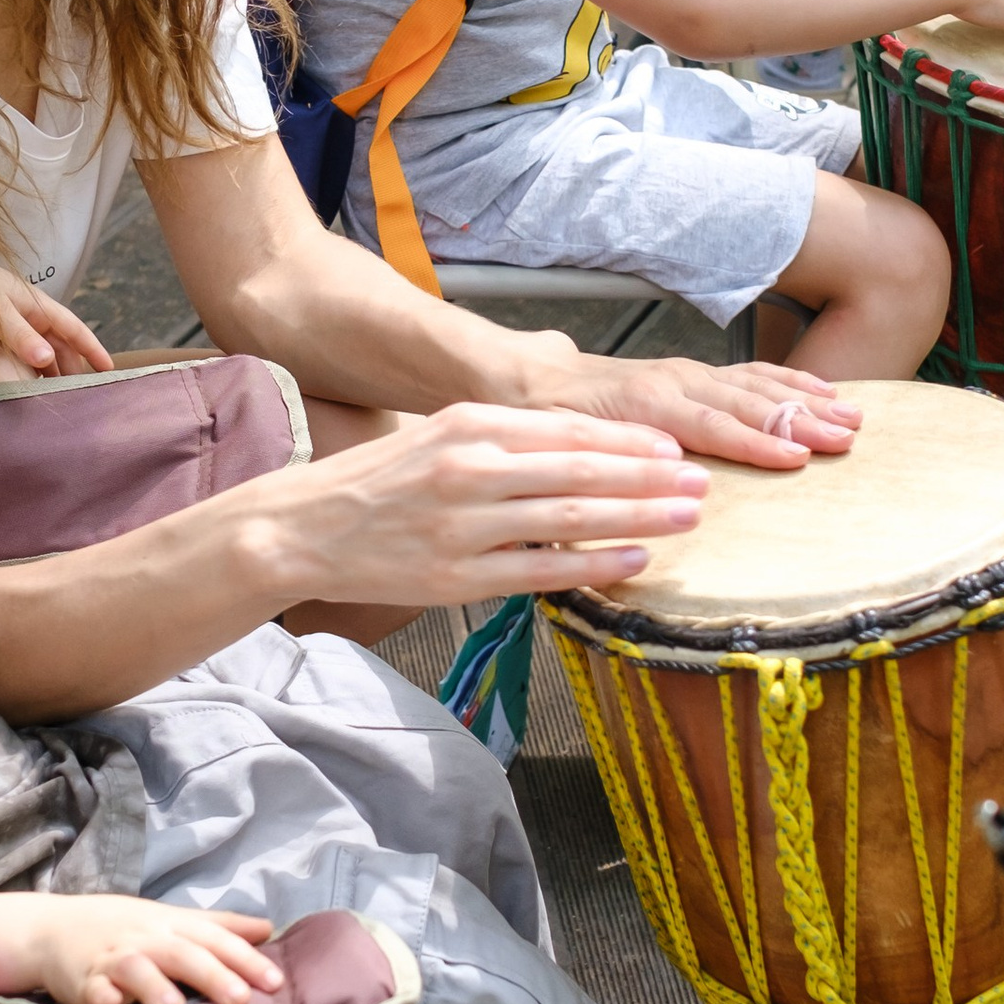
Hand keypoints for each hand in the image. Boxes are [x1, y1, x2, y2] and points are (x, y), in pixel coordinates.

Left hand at [0, 240, 114, 378]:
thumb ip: (22, 337)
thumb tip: (48, 360)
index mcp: (35, 303)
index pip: (72, 327)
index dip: (91, 348)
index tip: (109, 368)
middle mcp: (28, 310)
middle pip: (59, 340)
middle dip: (73, 363)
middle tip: (83, 389)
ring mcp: (12, 318)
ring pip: (41, 346)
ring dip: (52, 366)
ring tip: (59, 389)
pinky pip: (22, 348)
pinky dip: (31, 363)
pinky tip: (29, 378)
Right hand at [24, 894, 285, 1003]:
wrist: (53, 927)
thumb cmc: (124, 928)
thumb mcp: (172, 920)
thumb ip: (220, 926)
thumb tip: (268, 929)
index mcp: (172, 926)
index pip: (214, 939)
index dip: (245, 959)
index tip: (275, 982)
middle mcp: (147, 939)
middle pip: (182, 954)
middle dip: (211, 975)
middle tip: (240, 999)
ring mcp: (112, 958)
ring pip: (136, 968)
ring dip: (154, 987)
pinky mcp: (81, 980)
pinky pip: (90, 988)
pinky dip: (100, 996)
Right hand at [272, 402, 717, 604]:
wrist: (302, 528)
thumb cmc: (379, 483)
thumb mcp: (439, 435)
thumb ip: (504, 435)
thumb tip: (579, 441)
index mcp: (469, 426)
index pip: (567, 430)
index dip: (628, 442)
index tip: (674, 449)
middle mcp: (470, 469)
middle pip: (579, 472)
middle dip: (649, 479)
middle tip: (701, 483)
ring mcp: (463, 526)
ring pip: (568, 520)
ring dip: (636, 519)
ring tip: (685, 518)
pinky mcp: (456, 577)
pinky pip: (540, 570)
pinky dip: (593, 565)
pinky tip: (634, 561)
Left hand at [540, 351, 862, 465]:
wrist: (536, 381)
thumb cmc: (552, 423)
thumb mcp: (566, 448)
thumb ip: (608, 461)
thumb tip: (657, 480)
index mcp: (646, 402)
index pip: (711, 426)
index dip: (753, 442)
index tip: (794, 457)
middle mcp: (676, 381)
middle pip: (747, 403)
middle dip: (800, 421)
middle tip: (845, 439)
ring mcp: (691, 374)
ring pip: (759, 385)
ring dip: (808, 402)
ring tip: (852, 419)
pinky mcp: (699, 374)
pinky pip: (755, 374)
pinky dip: (794, 382)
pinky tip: (826, 393)